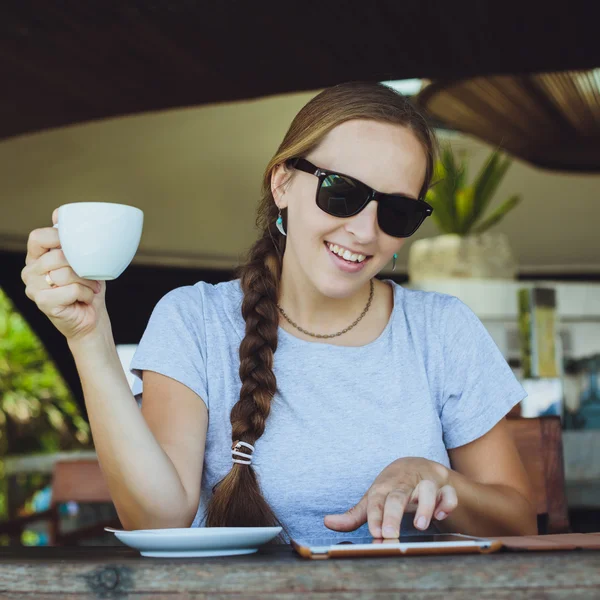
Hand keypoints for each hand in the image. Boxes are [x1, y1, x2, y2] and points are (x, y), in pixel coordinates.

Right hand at [21, 208, 106, 341]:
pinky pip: (70, 290)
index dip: (58, 237)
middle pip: (57, 256)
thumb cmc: (88, 286)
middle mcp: (29, 271)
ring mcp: (32, 287)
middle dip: (82, 265)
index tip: (79, 246)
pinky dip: (86, 293)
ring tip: (92, 286)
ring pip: (65, 273)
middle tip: (92, 274)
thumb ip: (72, 239)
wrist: (91, 318)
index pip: (37, 237)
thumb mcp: (84, 259)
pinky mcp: (42, 302)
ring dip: (87, 280)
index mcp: (36, 257)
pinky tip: (86, 298)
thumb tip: (58, 212)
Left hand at [324, 457, 457, 537]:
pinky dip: (447, 503)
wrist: (417, 466)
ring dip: (425, 507)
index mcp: (384, 487)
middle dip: (393, 515)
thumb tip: (327, 522)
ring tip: (419, 525)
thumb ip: (353, 515)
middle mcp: (404, 484)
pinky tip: (441, 515)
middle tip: (389, 535)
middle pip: (398, 495)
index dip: (374, 516)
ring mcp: (424, 483)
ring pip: (428, 489)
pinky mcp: (443, 487)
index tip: (374, 533)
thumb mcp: (373, 499)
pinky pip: (449, 493)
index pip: (377, 500)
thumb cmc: (392, 487)